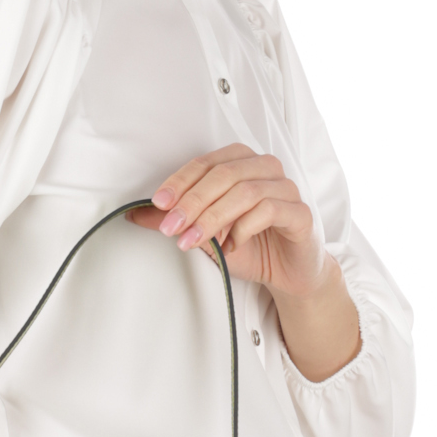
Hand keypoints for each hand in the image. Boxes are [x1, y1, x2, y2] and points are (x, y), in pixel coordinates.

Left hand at [127, 143, 332, 296]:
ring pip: (246, 191)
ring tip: (192, 241)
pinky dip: (243, 228)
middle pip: (224, 174)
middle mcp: (266, 169)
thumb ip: (177, 220)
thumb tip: (136, 214)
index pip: (205, 163)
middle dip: (192, 202)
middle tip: (171, 227)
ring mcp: (286, 189)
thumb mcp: (205, 235)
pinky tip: (230, 246)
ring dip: (213, 217)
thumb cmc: (249, 246)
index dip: (180, 182)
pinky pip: (270, 210)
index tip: (158, 204)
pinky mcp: (300, 213)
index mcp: (242, 163)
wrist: (287, 273)